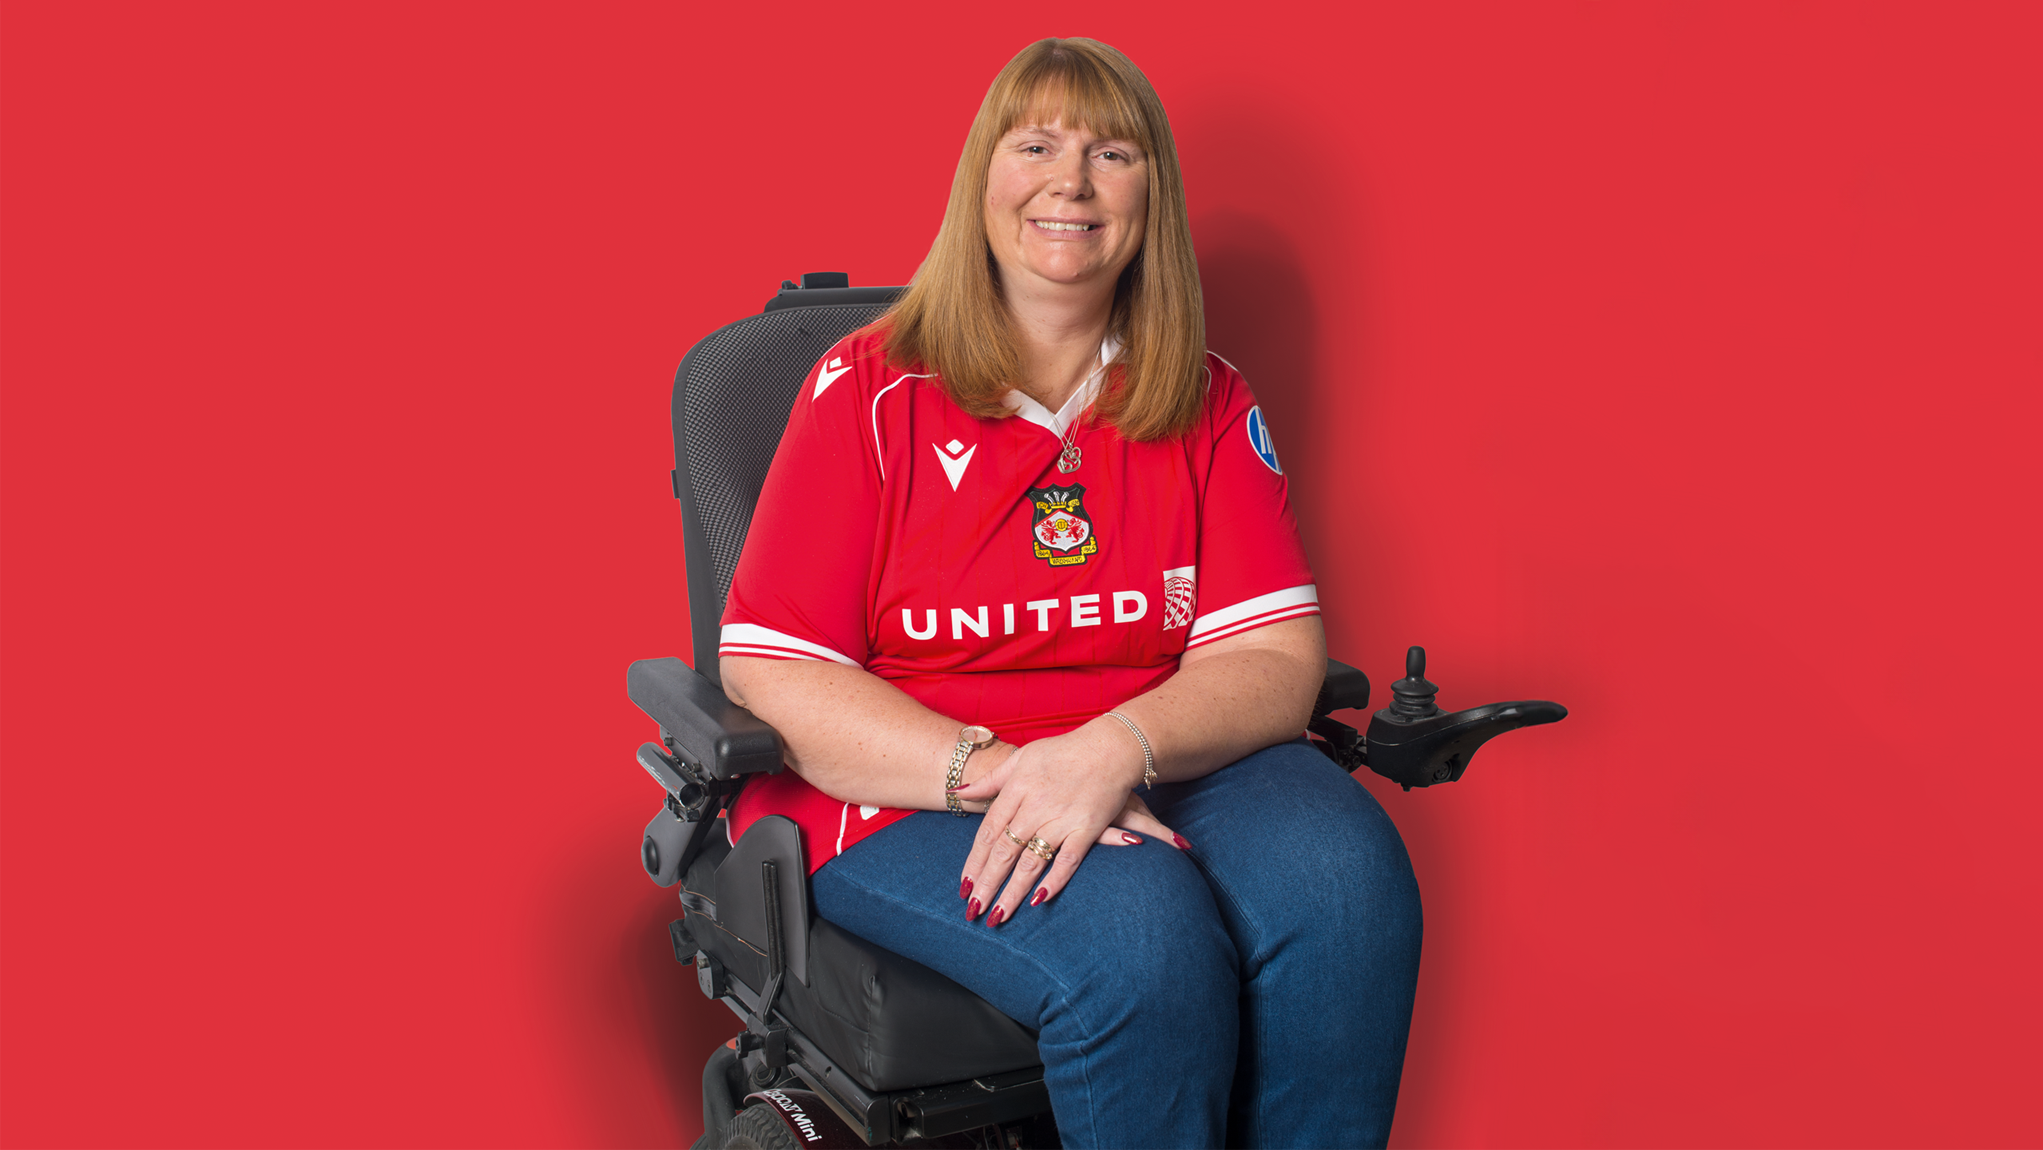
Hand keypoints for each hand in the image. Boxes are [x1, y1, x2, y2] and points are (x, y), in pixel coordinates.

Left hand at [948, 721, 1184, 925]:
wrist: (1111, 746)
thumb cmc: (1064, 751)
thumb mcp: (1022, 757)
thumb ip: (992, 779)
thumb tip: (960, 794)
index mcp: (1017, 789)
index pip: (988, 832)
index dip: (974, 861)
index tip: (964, 885)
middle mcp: (1035, 806)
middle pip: (1004, 851)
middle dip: (987, 883)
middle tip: (973, 910)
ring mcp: (1062, 818)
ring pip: (1031, 862)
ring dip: (1012, 891)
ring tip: (998, 915)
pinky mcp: (1087, 827)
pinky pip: (1068, 860)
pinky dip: (1054, 880)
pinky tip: (1038, 900)